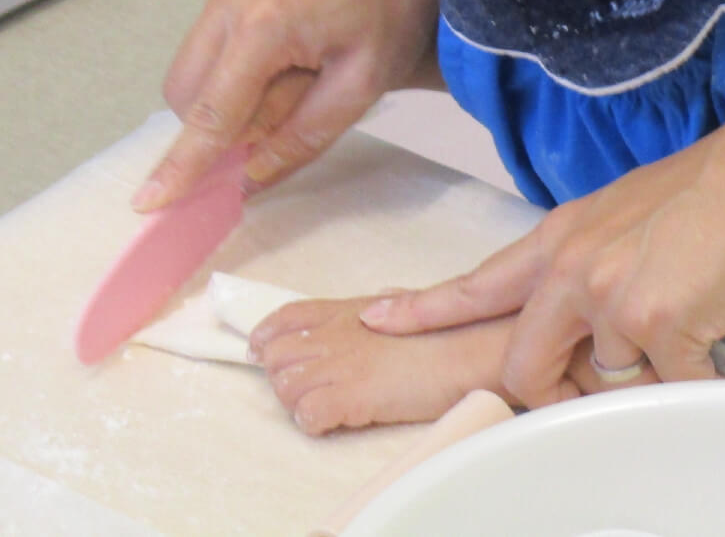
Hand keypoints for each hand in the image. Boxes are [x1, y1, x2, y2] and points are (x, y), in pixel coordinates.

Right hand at [134, 0, 457, 210]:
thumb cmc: (395, 0)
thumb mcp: (364, 83)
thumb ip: (303, 136)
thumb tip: (248, 177)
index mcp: (266, 23)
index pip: (211, 113)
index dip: (182, 164)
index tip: (147, 202)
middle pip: (186, 89)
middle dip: (216, 120)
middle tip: (280, 113)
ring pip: (194, 60)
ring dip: (229, 85)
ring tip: (294, 68)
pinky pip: (211, 28)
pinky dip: (236, 52)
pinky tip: (288, 39)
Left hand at [250, 294, 514, 434]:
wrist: (465, 352)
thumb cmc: (445, 329)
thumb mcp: (408, 306)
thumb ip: (385, 306)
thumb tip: (380, 302)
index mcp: (344, 311)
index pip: (285, 317)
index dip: (264, 335)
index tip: (259, 350)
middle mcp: (333, 335)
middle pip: (275, 355)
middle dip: (280, 375)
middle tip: (304, 389)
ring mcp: (339, 366)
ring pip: (285, 387)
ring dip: (296, 401)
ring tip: (322, 407)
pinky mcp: (350, 398)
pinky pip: (308, 414)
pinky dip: (312, 423)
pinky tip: (333, 422)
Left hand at [363, 135, 724, 404]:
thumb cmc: (704, 190)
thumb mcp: (619, 216)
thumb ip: (587, 263)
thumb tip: (590, 313)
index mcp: (557, 240)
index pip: (477, 284)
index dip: (426, 308)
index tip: (377, 318)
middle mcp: (571, 269)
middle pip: (525, 363)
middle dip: (554, 392)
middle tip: (592, 390)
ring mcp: (611, 297)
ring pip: (608, 378)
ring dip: (646, 373)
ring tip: (686, 325)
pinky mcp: (659, 321)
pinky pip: (666, 386)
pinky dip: (693, 380)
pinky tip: (714, 343)